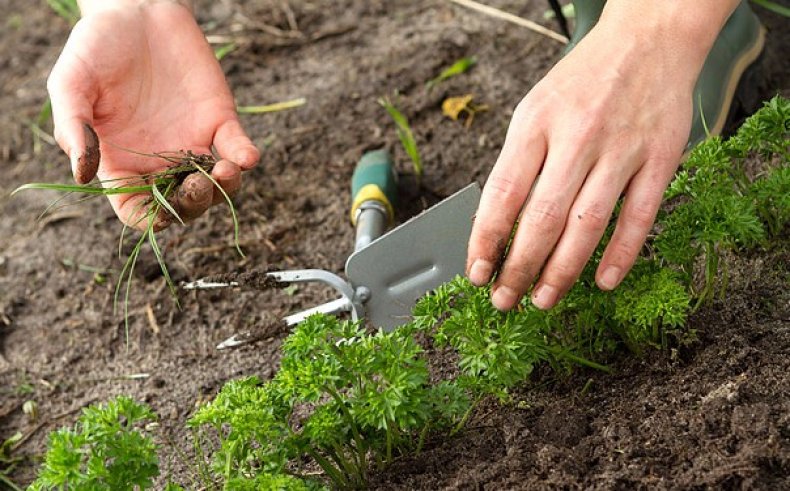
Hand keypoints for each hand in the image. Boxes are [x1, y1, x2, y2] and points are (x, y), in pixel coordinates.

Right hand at [47, 1, 258, 229]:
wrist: (135, 11)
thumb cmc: (94, 50)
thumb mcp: (70, 85)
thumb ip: (73, 128)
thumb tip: (83, 175)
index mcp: (122, 164)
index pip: (139, 211)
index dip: (150, 220)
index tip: (160, 211)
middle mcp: (160, 161)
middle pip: (183, 205)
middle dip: (193, 205)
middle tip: (197, 185)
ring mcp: (193, 143)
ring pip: (217, 185)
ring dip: (226, 188)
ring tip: (223, 171)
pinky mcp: (219, 120)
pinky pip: (238, 148)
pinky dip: (246, 157)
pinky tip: (245, 156)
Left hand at [466, 2, 736, 310]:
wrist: (647, 40)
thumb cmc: (582, 81)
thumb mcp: (535, 108)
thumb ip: (519, 162)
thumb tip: (497, 225)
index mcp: (537, 123)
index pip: (503, 193)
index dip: (486, 239)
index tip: (477, 273)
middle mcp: (577, 136)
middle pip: (542, 217)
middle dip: (519, 267)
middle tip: (505, 300)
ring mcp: (622, 148)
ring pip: (587, 223)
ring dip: (562, 271)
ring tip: (543, 300)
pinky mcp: (660, 157)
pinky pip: (639, 215)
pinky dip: (622, 254)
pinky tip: (603, 282)